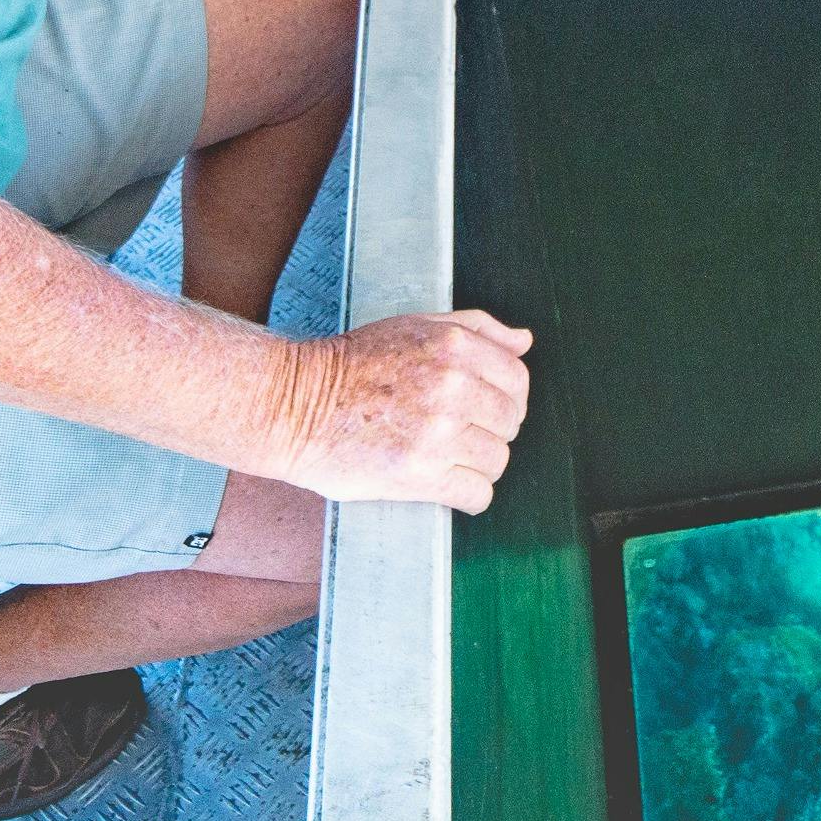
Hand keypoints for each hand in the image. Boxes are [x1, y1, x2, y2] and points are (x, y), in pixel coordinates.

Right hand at [263, 309, 532, 510]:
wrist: (296, 405)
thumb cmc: (353, 364)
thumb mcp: (415, 326)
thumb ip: (477, 329)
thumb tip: (524, 341)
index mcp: (454, 346)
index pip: (517, 378)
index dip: (507, 396)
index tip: (487, 408)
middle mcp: (452, 386)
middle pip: (511, 421)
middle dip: (492, 429)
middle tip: (460, 433)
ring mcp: (438, 433)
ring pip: (497, 460)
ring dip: (478, 463)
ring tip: (448, 458)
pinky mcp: (420, 475)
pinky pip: (477, 494)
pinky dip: (468, 494)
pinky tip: (447, 483)